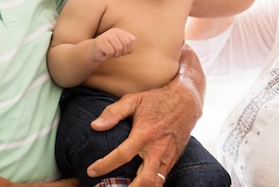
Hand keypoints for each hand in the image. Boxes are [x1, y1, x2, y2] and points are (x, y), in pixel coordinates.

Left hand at [86, 46, 204, 185]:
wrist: (187, 101)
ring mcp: (168, 155)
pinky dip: (151, 184)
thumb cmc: (157, 100)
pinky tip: (139, 184)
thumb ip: (114, 112)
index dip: (105, 165)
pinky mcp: (173, 159)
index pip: (122, 155)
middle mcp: (158, 148)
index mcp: (145, 133)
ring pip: (155, 183)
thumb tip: (95, 126)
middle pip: (144, 180)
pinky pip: (162, 178)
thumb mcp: (134, 100)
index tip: (92, 171)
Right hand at [91, 28, 135, 61]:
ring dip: (115, 55)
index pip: (132, 40)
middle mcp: (114, 31)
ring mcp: (107, 35)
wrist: (93, 51)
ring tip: (110, 53)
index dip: (129, 49)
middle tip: (116, 53)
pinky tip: (104, 53)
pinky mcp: (101, 41)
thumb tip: (130, 48)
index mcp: (120, 32)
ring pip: (119, 49)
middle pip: (126, 44)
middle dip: (122, 52)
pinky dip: (109, 56)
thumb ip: (128, 45)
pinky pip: (111, 52)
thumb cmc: (109, 50)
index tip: (122, 51)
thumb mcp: (121, 46)